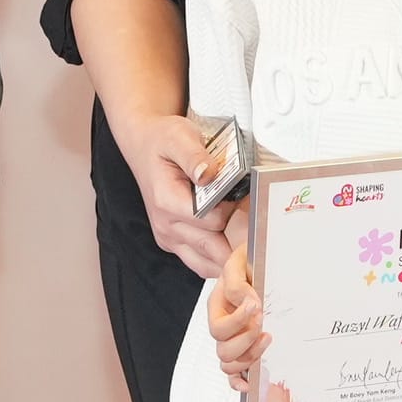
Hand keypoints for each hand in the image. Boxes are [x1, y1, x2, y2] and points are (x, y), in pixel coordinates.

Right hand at [110, 103, 238, 268]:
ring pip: (206, 264)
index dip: (233, 212)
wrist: (144, 146)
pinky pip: (200, 263)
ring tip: (246, 241)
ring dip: (228, 257)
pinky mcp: (174, 243)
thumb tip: (209, 174)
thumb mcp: (179, 137)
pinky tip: (231, 246)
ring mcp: (169, 238)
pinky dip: (217, 259)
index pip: (212, 221)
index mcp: (167, 201)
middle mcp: (166, 225)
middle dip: (237, 241)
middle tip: (257, 228)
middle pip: (213, 248)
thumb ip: (195, 156)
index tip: (246, 200)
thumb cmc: (162, 142)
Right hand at [201, 253, 267, 390]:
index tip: (255, 305)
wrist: (257, 262)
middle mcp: (221, 325)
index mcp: (217, 307)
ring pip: (229, 364)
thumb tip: (247, 303)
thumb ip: (238, 282)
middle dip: (246, 340)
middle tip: (262, 322)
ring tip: (267, 337)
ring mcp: (231, 339)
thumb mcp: (241, 261)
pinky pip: (234, 374)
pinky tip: (250, 383)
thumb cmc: (249, 261)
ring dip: (250, 356)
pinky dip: (239, 382)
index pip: (219, 328)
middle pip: (223, 350)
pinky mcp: (243, 348)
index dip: (237, 322)